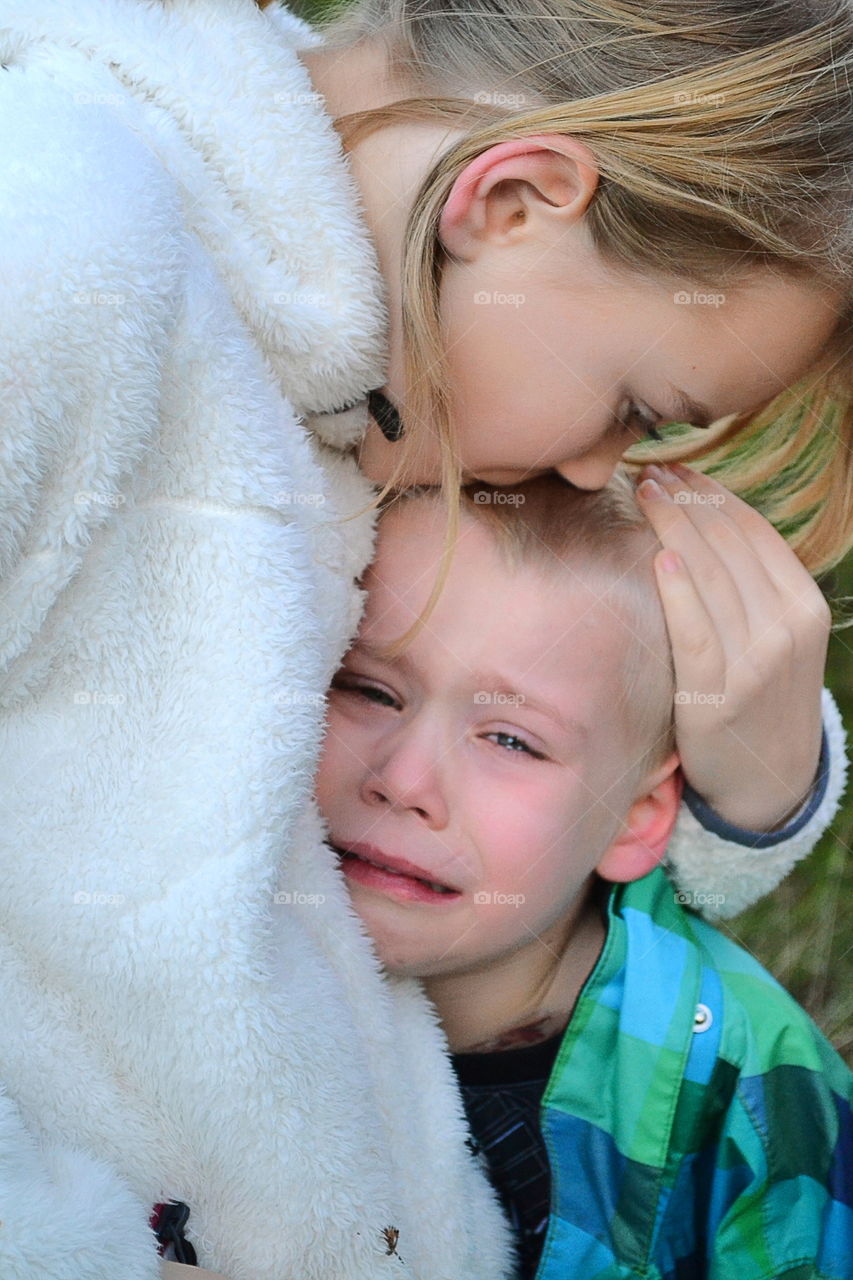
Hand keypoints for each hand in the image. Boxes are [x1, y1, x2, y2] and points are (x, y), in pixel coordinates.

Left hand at [635, 462, 830, 831]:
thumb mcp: (777, 635)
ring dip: (674, 528)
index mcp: (803, 603)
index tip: (675, 468)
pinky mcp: (718, 694)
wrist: (770, 777)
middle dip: (685, 501)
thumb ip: (750, 586)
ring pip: (710, 577)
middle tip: (648, 472)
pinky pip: (696, 631)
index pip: (752, 531)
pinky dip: (679, 592)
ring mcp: (755, 661)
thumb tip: (700, 521)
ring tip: (644, 495)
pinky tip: (660, 558)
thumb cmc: (760, 695)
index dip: (711, 493)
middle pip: (727, 545)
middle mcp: (786, 626)